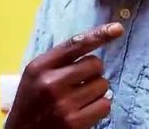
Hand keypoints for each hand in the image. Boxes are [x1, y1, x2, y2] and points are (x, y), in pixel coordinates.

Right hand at [5, 23, 123, 128]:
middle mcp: (51, 83)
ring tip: (80, 99)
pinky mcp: (75, 123)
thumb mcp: (35, 75)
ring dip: (97, 91)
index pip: (74, 45)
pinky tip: (86, 111)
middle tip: (81, 82)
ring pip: (103, 85)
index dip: (98, 35)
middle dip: (93, 72)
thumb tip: (93, 43)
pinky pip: (105, 105)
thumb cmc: (32, 102)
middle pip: (94, 64)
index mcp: (39, 67)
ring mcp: (63, 104)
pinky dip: (100, 107)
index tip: (117, 29)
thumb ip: (58, 61)